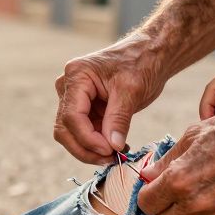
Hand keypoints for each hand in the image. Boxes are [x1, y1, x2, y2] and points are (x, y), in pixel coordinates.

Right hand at [54, 32, 170, 163]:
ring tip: (117, 155)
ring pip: (71, 135)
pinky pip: (85, 134)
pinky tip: (118, 148)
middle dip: (86, 148)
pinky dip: (98, 145)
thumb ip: (119, 118)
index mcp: (76, 76)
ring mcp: (75, 99)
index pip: (71, 116)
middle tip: (111, 159)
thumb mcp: (132, 90)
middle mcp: (68, 87)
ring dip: (91, 150)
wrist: (149, 55)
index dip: (88, 139)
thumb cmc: (141, 64)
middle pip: (65, 129)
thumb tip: (112, 147)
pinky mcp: (85, 110)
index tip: (109, 151)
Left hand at [137, 102, 214, 214]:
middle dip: (164, 212)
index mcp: (179, 179)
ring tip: (195, 205)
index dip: (149, 197)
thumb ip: (166, 159)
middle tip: (174, 198)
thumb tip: (147, 175)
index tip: (155, 191)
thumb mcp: (193, 135)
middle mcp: (195, 203)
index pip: (146, 205)